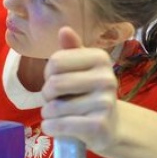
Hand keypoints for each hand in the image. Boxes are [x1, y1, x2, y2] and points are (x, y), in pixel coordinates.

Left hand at [40, 27, 119, 151]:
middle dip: (46, 95)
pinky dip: (50, 127)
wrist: (110, 126)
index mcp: (100, 58)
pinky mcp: (98, 125)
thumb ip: (70, 51)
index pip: (56, 61)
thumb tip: (64, 30)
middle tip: (54, 100)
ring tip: (59, 115)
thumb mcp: (80, 69)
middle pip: (54, 84)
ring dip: (48, 114)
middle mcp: (106, 78)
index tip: (56, 80)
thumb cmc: (88, 93)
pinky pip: (59, 125)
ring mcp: (104, 103)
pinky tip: (55, 126)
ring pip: (54, 108)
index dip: (48, 73)